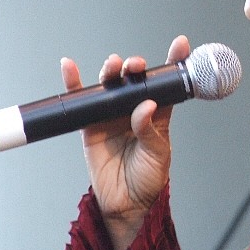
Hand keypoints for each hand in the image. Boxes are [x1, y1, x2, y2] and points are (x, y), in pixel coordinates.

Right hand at [61, 35, 190, 249]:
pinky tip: (69, 67)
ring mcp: (112, 115)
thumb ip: (150, 130)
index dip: (174, 62)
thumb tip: (144, 107)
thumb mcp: (158, 154)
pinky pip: (81, 101)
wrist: (127, 204)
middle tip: (137, 65)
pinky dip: (73, 83)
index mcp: (157, 113)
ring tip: (114, 66)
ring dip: (111, 71)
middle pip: (134, 80)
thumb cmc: (149, 178)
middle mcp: (134, 109)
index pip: (166, 84)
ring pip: (110, 85)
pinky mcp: (90, 125)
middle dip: (136, 67)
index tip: (180, 44)